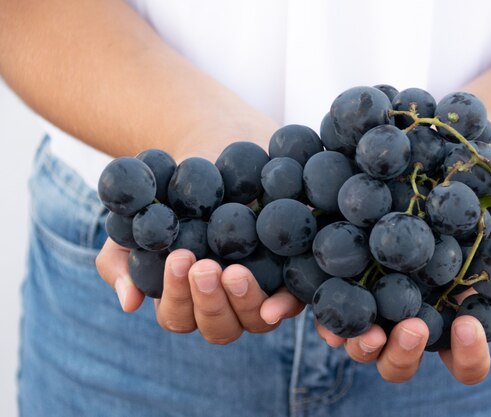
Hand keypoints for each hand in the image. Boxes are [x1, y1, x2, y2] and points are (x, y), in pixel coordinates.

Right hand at [95, 114, 306, 343]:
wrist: (212, 154)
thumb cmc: (170, 196)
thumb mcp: (136, 224)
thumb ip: (120, 262)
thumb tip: (129, 302)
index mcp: (186, 299)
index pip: (178, 316)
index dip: (178, 296)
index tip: (178, 259)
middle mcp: (224, 303)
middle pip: (218, 328)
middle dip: (209, 301)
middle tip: (204, 266)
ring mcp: (259, 292)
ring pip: (254, 320)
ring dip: (243, 302)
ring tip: (234, 270)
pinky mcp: (289, 273)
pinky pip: (294, 300)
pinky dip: (286, 307)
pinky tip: (277, 304)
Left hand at [315, 222, 490, 383]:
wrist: (438, 185)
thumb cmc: (476, 220)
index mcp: (449, 328)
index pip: (464, 364)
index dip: (469, 355)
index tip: (469, 324)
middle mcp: (407, 328)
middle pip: (402, 365)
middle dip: (406, 353)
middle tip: (415, 327)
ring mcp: (373, 312)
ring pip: (363, 348)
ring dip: (364, 346)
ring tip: (369, 329)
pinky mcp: (343, 288)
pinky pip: (328, 313)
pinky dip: (321, 320)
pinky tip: (320, 314)